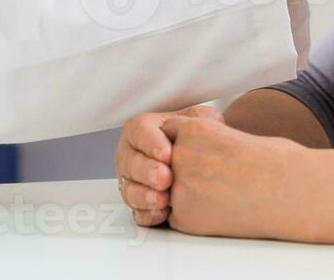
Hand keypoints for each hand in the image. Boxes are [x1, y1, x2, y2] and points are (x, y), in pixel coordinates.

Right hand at [115, 104, 222, 226]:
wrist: (200, 162)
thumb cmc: (196, 138)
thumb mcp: (199, 120)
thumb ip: (199, 118)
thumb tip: (204, 120)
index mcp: (142, 129)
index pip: (139, 131)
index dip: (150, 143)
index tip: (167, 154)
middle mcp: (131, 154)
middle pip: (130, 163)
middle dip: (147, 172)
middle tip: (165, 178)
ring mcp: (132, 181)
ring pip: (129, 190)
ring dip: (145, 196)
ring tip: (164, 199)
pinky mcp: (139, 204)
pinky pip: (137, 212)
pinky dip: (148, 214)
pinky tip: (162, 213)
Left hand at [162, 115, 307, 239]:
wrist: (291, 192)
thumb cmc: (274, 162)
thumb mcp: (231, 135)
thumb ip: (202, 140)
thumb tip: (186, 150)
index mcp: (195, 128)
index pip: (168, 134)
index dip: (184, 147)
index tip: (202, 155)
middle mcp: (181, 155)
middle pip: (165, 163)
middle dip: (184, 171)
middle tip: (215, 177)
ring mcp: (180, 187)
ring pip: (168, 190)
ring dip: (186, 193)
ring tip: (221, 194)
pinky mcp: (184, 217)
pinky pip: (175, 215)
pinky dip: (192, 216)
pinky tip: (219, 210)